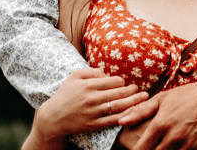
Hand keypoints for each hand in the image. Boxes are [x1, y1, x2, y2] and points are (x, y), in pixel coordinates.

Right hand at [26, 68, 146, 147]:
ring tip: (143, 97)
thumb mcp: (74, 76)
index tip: (123, 82)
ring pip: (119, 106)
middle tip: (139, 89)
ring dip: (134, 101)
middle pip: (119, 93)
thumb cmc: (65, 94)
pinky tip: (134, 112)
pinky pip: (113, 120)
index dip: (121, 81)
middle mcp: (92, 98)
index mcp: (88, 85)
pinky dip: (125, 116)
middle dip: (132, 90)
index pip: (113, 81)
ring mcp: (93, 113)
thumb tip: (107, 73)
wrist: (52, 118)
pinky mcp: (93, 125)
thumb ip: (92, 71)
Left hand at [117, 73, 196, 149]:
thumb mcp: (163, 98)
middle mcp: (174, 136)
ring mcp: (190, 144)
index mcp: (161, 124)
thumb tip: (122, 121)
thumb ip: (141, 111)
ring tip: (170, 144)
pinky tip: (183, 146)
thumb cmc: (189, 95)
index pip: (141, 149)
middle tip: (157, 144)